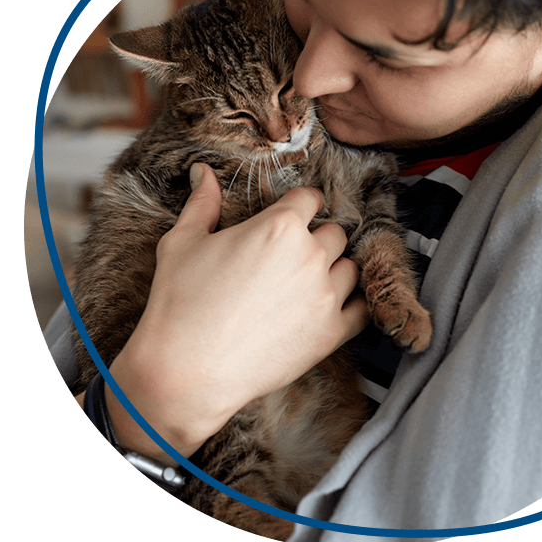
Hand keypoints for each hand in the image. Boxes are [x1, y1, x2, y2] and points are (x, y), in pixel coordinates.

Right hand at [101, 163, 369, 463]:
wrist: (186, 370)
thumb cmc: (179, 303)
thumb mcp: (183, 242)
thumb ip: (202, 202)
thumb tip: (202, 171)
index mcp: (279, 225)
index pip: (310, 198)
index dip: (301, 204)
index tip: (295, 214)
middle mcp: (311, 254)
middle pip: (334, 233)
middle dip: (317, 239)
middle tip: (292, 256)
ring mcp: (325, 295)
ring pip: (350, 268)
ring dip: (334, 270)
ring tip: (308, 283)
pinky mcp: (331, 333)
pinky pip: (362, 309)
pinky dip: (351, 306)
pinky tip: (331, 307)